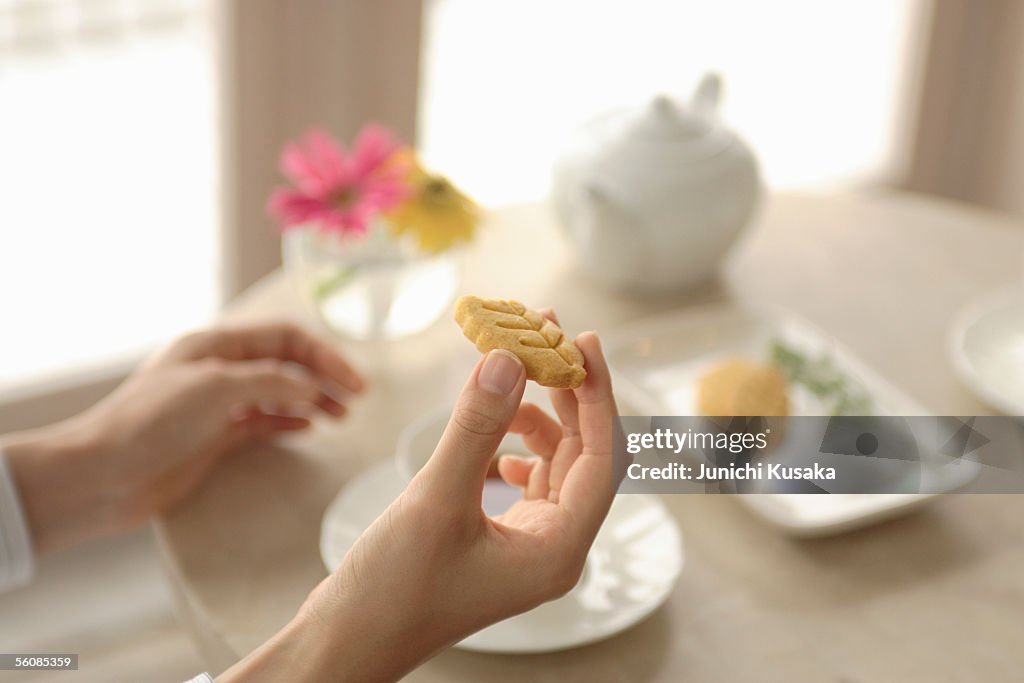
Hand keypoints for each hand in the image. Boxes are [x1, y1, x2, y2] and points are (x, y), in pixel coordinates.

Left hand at [4, 322, 362, 553]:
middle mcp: (219, 369)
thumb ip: (270, 381)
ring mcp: (217, 404)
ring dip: (311, 400)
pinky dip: (288, 421)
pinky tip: (308, 428)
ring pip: (278, 392)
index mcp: (216, 345)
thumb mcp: (217, 388)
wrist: (103, 475)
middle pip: (285, 363)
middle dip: (323, 377)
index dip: (324, 356)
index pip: (285, 338)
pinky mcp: (214, 436)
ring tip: (340, 416)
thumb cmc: (151, 423)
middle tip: (355, 400)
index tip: (354, 383)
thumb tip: (312, 389)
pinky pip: (262, 421)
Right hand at [221, 326, 617, 681]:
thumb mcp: (436, 500)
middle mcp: (555, 548)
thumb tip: (508, 360)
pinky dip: (515, 445)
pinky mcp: (501, 540)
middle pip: (583, 453)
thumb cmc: (392, 591)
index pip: (602, 456)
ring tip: (509, 374)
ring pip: (554, 462)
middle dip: (567, 393)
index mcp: (559, 550)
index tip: (581, 339)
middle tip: (543, 333)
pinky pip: (528, 479)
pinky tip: (497, 435)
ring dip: (538, 415)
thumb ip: (476, 428)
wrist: (350, 641)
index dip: (596, 394)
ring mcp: (529, 546)